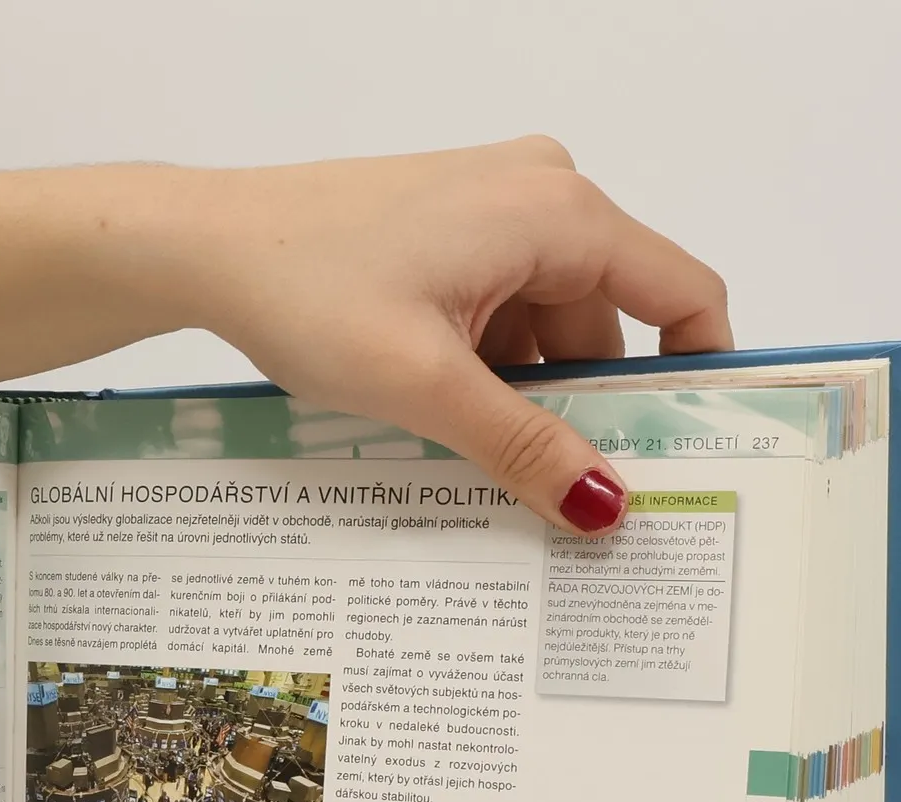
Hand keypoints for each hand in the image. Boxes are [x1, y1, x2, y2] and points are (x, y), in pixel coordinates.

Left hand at [168, 137, 731, 531]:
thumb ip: (524, 446)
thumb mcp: (426, 385)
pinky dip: (486, 372)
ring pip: (545, 327)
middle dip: (587, 410)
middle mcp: (542, 195)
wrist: (205, 244)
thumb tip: (605, 507)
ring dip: (524, 399)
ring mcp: (491, 209)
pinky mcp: (448, 233)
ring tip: (486, 471)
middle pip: (607, 323)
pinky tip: (447, 425)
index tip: (689, 458)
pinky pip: (500, 313)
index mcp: (561, 213)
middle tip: (569, 503)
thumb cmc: (308, 291)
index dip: (696, 378)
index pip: (683, 294)